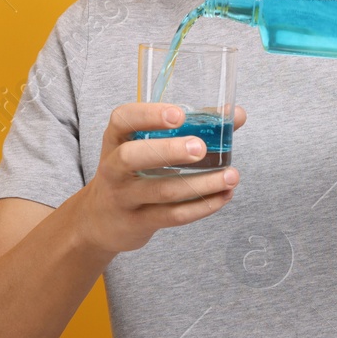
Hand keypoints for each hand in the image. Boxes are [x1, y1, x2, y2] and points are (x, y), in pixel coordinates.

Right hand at [74, 102, 246, 254]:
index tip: (179, 114)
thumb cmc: (132, 172)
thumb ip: (191, 128)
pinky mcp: (138, 222)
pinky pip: (172, 215)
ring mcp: (123, 197)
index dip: (148, 115)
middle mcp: (114, 167)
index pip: (123, 119)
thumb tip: (236, 115)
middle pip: (132, 157)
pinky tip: (223, 196)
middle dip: (167, 151)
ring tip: (231, 176)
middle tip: (200, 148)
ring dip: (201, 184)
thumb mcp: (146, 145)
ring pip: (161, 191)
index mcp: (116, 139)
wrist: (100, 219)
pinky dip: (201, 207)